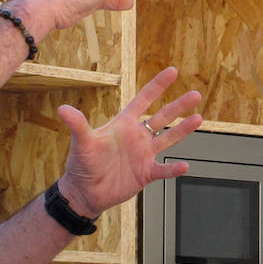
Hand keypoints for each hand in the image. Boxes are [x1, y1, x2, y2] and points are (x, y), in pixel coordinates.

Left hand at [55, 67, 202, 217]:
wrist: (85, 192)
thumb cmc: (82, 164)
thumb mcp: (81, 143)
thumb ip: (77, 125)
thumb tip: (63, 109)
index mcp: (124, 124)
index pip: (143, 100)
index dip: (157, 86)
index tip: (172, 71)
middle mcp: (137, 136)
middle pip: (162, 117)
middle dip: (178, 106)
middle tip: (196, 94)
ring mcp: (143, 155)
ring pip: (168, 139)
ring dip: (183, 130)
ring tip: (198, 118)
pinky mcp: (146, 173)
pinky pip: (163, 169)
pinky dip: (173, 169)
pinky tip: (185, 165)